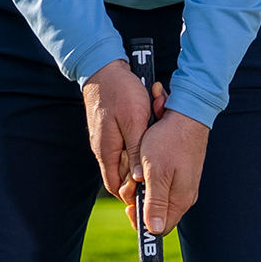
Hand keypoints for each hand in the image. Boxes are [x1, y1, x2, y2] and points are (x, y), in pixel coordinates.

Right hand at [80, 59, 165, 196]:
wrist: (104, 67)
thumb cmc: (120, 91)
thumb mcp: (134, 120)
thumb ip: (136, 150)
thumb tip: (139, 178)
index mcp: (106, 151)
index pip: (116, 186)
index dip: (131, 194)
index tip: (149, 191)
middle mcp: (103, 149)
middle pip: (121, 176)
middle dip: (138, 177)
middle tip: (157, 172)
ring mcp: (105, 140)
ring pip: (124, 161)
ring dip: (139, 160)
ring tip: (156, 152)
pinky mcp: (109, 131)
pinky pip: (124, 147)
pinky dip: (137, 147)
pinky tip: (149, 138)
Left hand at [121, 110, 209, 235]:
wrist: (187, 114)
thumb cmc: (169, 141)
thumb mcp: (155, 173)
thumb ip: (155, 202)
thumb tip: (154, 230)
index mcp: (180, 200)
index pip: (160, 228)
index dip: (142, 222)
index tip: (129, 207)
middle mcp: (185, 196)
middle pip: (159, 213)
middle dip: (142, 203)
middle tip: (131, 185)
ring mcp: (185, 184)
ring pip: (159, 197)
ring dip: (145, 189)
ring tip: (138, 171)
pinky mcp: (182, 172)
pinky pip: (163, 183)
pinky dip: (151, 177)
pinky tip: (146, 163)